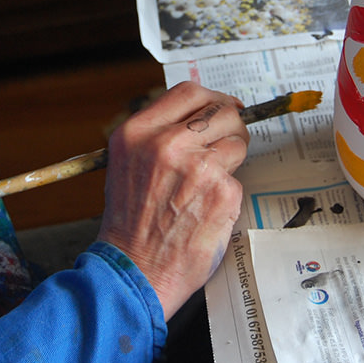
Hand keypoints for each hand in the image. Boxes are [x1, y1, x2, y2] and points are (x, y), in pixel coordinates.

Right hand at [97, 82, 248, 319]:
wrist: (134, 270)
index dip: (213, 97)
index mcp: (139, 132)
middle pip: (221, 111)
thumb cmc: (130, 223)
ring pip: (236, 143)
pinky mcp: (222, 192)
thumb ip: (157, 135)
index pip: (189, 92)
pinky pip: (237, 180)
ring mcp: (198, 167)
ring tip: (208, 186)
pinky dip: (227, 195)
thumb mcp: (127, 163)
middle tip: (228, 143)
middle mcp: (167, 143)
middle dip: (231, 126)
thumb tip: (199, 115)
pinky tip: (206, 211)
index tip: (225, 106)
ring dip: (231, 161)